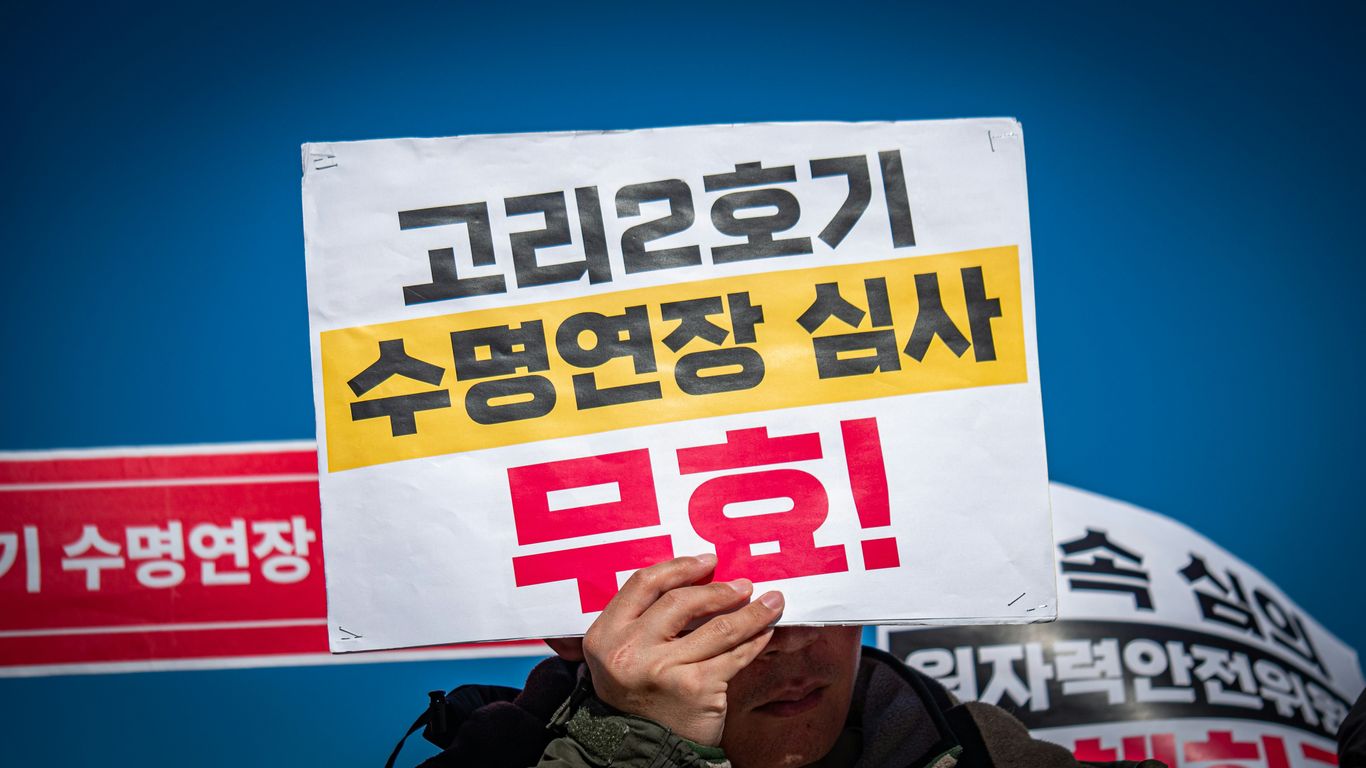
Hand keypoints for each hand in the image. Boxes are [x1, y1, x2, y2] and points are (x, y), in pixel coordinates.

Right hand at [547, 554, 784, 745]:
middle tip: (744, 585)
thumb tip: (698, 578)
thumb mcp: (623, 654)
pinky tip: (767, 633)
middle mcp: (629, 650)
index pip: (644, 584)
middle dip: (719, 589)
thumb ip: (644, 618)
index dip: (679, 566)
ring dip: (752, 612)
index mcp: (605, 635)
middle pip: (681, 601)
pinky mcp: (696, 688)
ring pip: (718, 627)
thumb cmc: (639, 694)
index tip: (708, 560)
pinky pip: (735, 656)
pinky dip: (755, 641)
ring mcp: (664, 669)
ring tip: (771, 602)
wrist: (643, 750)